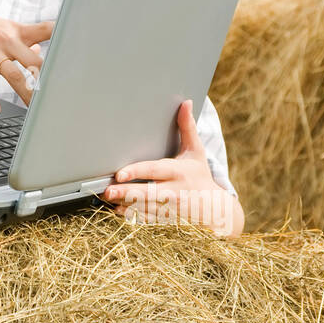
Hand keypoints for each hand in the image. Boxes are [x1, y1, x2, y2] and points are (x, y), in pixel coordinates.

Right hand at [0, 0, 53, 112]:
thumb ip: (20, 37)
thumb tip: (39, 46)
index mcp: (13, 30)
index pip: (45, 30)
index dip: (63, 35)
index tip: (79, 44)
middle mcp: (4, 41)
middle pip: (34, 61)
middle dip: (47, 77)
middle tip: (61, 93)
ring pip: (14, 75)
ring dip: (26, 93)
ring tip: (35, 108)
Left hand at [102, 100, 240, 236]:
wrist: (216, 209)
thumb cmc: (200, 175)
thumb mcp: (196, 152)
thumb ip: (187, 128)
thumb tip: (185, 102)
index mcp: (178, 172)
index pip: (154, 171)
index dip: (137, 172)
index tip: (120, 174)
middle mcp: (174, 191)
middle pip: (147, 193)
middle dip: (126, 192)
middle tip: (107, 190)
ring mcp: (170, 208)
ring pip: (144, 209)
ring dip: (125, 205)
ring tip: (107, 199)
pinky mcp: (166, 220)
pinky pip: (146, 220)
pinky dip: (132, 216)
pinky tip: (117, 211)